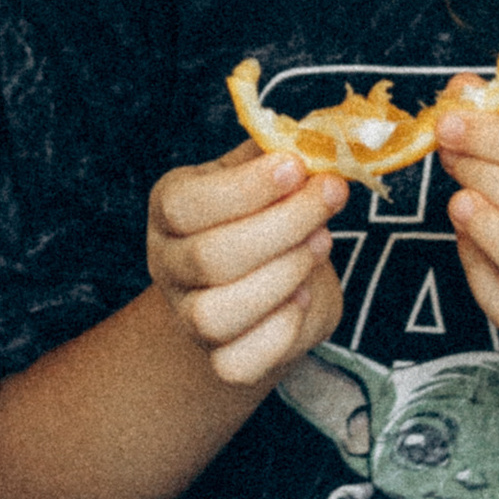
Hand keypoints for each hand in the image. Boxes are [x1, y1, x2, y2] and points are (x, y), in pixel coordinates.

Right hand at [146, 142, 346, 386]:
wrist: (265, 281)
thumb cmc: (266, 214)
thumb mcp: (267, 174)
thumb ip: (280, 153)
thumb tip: (319, 136)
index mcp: (170, 208)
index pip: (188, 204)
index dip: (246, 188)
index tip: (298, 168)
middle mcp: (168, 263)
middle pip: (211, 258)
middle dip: (283, 226)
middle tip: (330, 198)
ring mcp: (188, 316)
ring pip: (217, 314)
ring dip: (282, 277)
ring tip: (319, 245)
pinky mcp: (219, 358)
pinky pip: (239, 362)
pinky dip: (280, 332)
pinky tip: (303, 297)